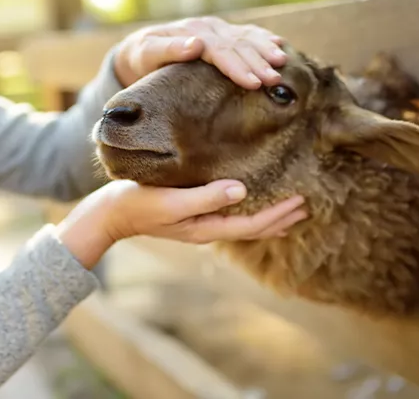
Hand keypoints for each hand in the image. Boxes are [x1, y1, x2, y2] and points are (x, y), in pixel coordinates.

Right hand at [57, 180, 306, 268]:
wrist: (110, 213)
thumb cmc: (138, 203)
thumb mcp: (171, 200)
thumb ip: (206, 197)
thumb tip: (241, 190)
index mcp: (206, 228)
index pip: (252, 225)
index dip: (278, 214)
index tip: (302, 200)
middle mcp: (208, 228)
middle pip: (254, 228)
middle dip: (282, 218)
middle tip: (308, 204)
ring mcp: (200, 223)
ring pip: (244, 222)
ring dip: (270, 216)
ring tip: (290, 207)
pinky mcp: (192, 212)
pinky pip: (231, 214)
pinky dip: (250, 209)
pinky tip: (252, 198)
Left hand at [113, 16, 287, 88]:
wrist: (139, 49)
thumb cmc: (141, 58)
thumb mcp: (146, 54)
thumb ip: (169, 49)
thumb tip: (195, 44)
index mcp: (192, 32)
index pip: (219, 50)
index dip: (237, 66)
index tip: (253, 83)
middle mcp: (207, 28)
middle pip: (237, 45)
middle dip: (257, 62)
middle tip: (274, 80)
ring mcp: (216, 29)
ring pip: (246, 37)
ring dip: (265, 49)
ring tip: (283, 62)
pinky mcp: (222, 33)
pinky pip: (246, 34)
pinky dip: (263, 39)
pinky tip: (280, 44)